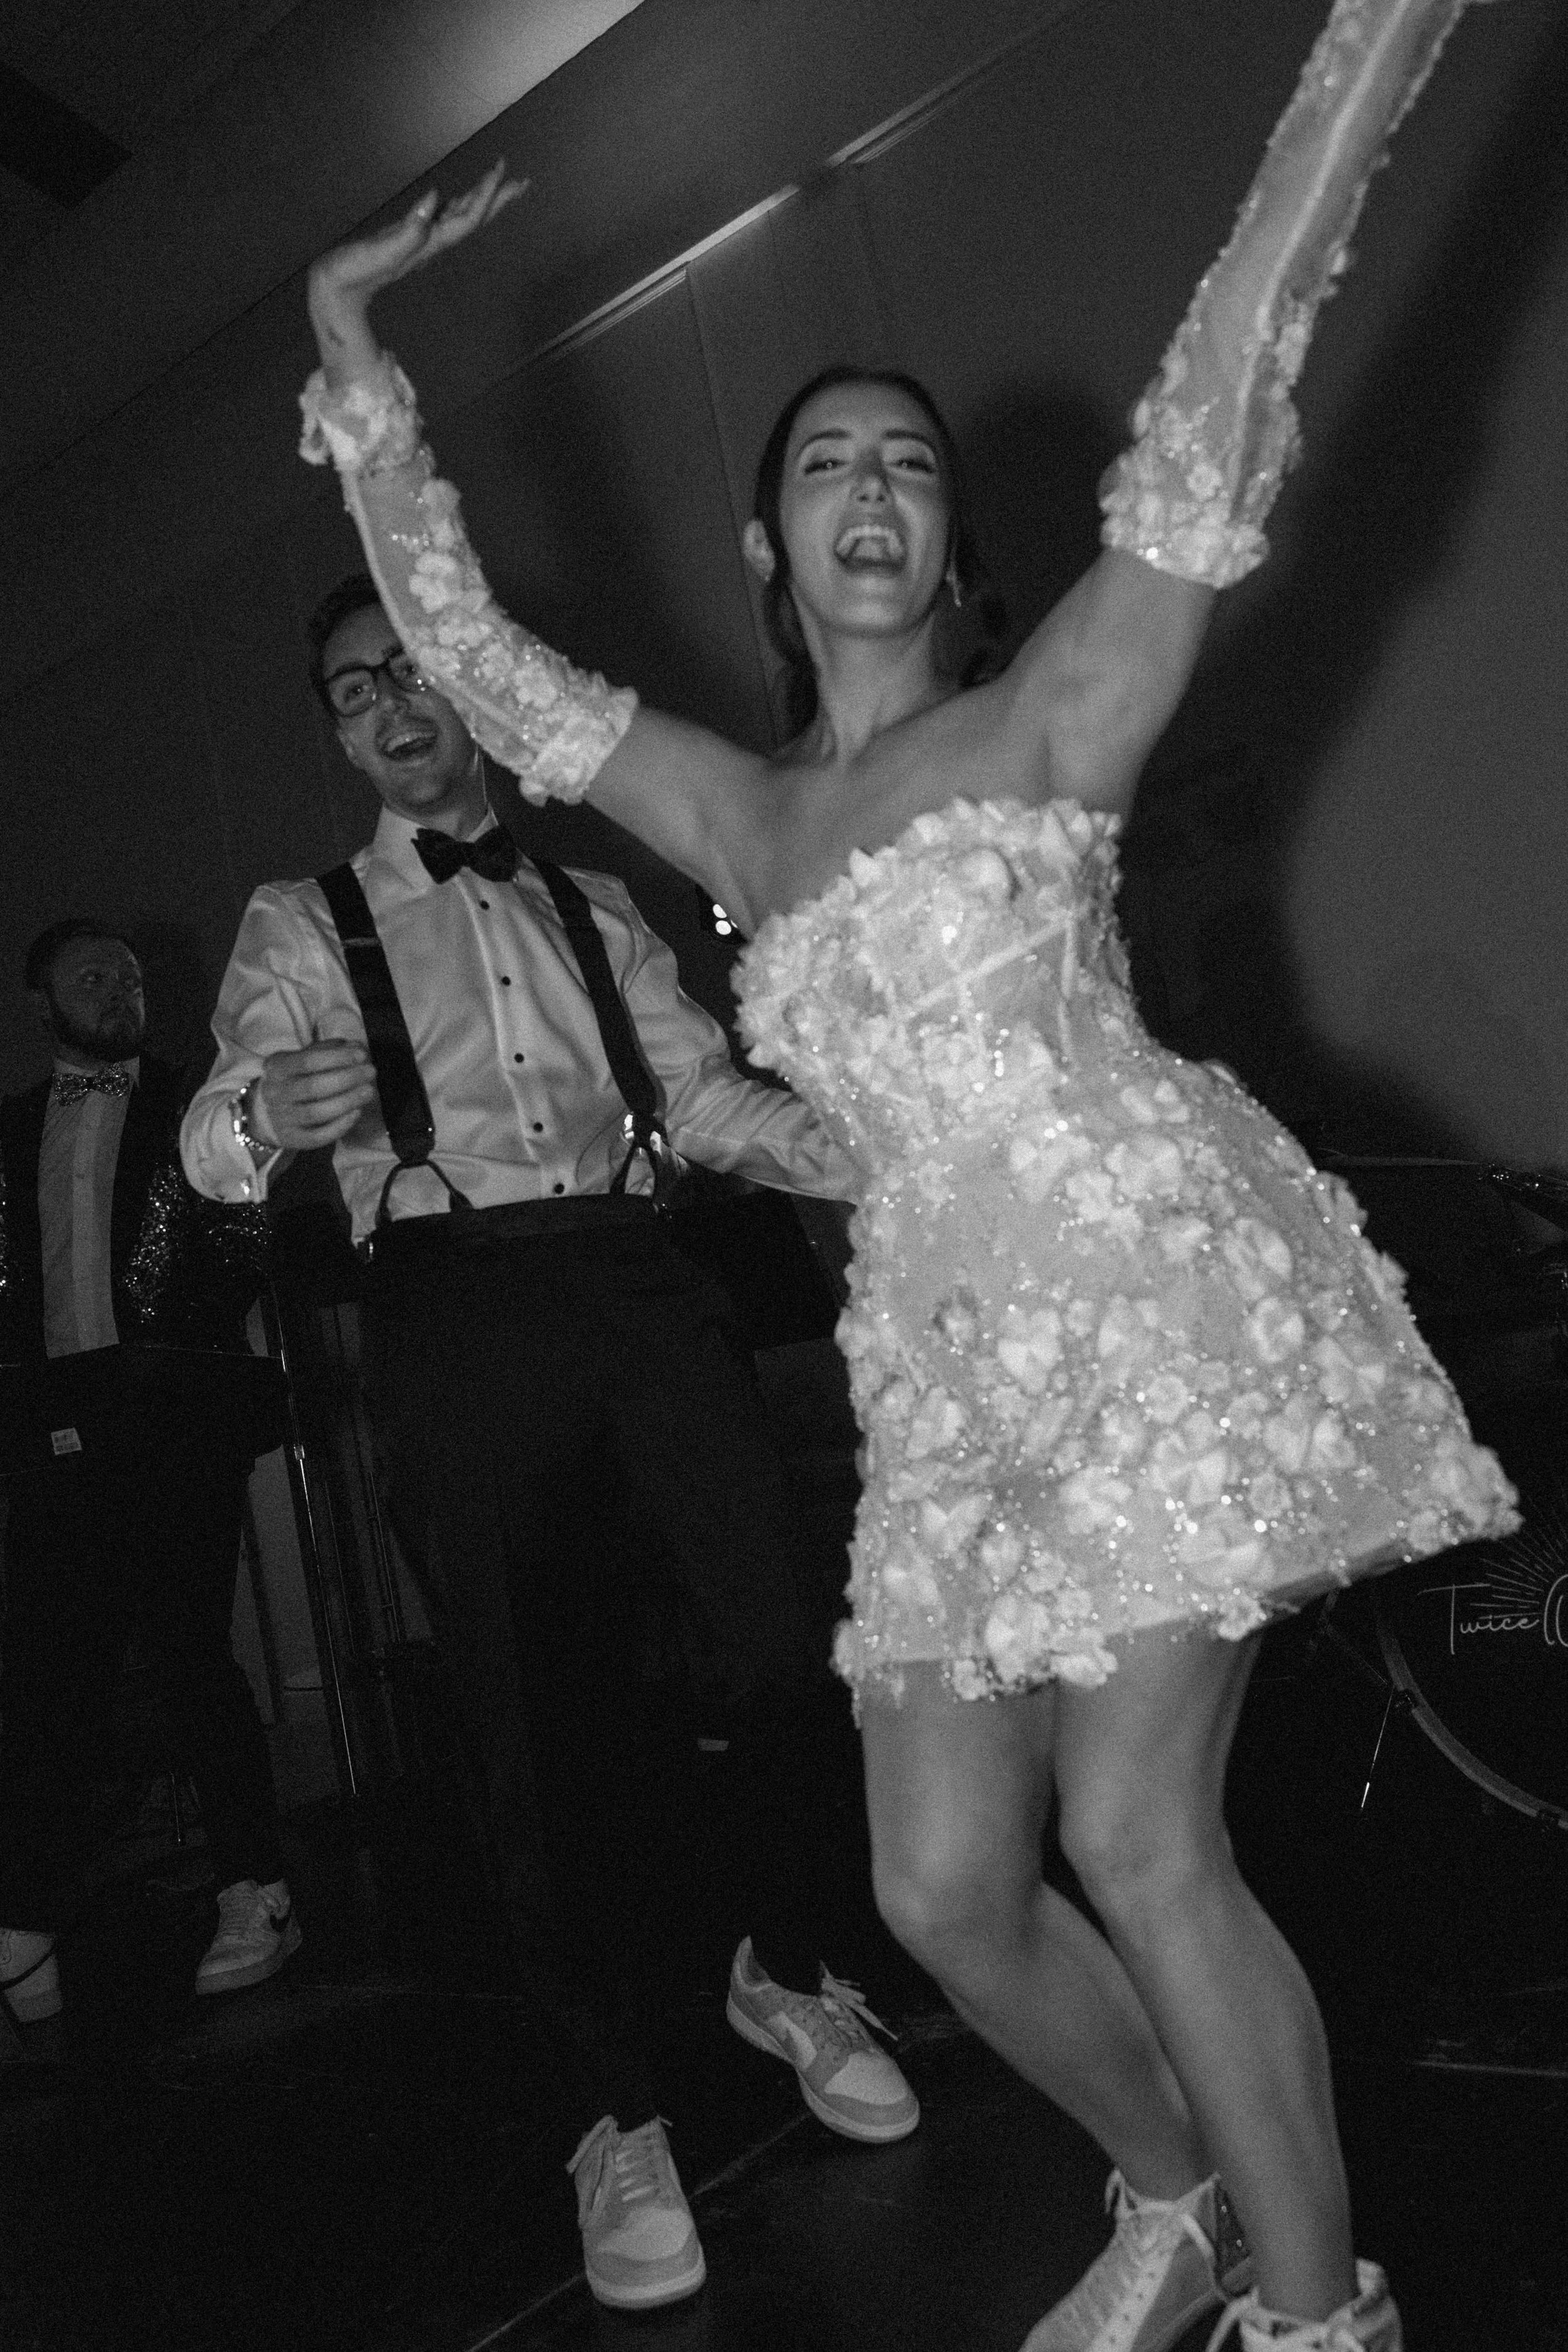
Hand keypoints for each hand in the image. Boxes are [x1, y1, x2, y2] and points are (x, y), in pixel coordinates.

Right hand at [251, 1039, 378, 1151]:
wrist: (268, 1112)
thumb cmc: (295, 1080)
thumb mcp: (304, 1059)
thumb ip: (329, 1051)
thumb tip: (357, 1048)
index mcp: (277, 1067)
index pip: (308, 1060)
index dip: (338, 1057)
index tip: (362, 1055)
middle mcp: (275, 1093)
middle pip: (313, 1087)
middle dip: (347, 1078)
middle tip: (371, 1072)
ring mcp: (282, 1118)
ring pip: (317, 1113)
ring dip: (348, 1101)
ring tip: (369, 1091)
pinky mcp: (292, 1139)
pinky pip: (318, 1136)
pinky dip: (340, 1126)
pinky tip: (357, 1113)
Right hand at [307, 161, 525, 384]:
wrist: (336, 291)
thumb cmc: (354, 271)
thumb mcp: (381, 250)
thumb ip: (409, 228)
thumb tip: (434, 198)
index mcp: (429, 243)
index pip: (468, 218)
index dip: (486, 194)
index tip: (501, 169)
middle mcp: (431, 243)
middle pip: (474, 219)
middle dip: (498, 199)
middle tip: (522, 181)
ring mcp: (421, 241)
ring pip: (460, 218)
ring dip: (481, 201)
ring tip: (499, 184)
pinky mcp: (408, 239)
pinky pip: (442, 219)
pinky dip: (456, 205)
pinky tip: (460, 198)